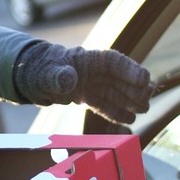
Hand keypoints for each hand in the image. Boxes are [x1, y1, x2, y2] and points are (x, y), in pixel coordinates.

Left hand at [15, 42, 154, 123]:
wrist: (33, 79)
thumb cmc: (41, 70)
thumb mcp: (47, 73)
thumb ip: (58, 76)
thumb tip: (68, 80)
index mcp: (88, 59)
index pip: (114, 62)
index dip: (130, 70)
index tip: (144, 79)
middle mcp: (94, 72)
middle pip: (120, 79)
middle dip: (135, 88)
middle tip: (146, 100)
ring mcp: (93, 85)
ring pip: (116, 92)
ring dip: (131, 101)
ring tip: (143, 109)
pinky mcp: (88, 97)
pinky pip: (106, 105)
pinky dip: (116, 112)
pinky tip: (129, 120)